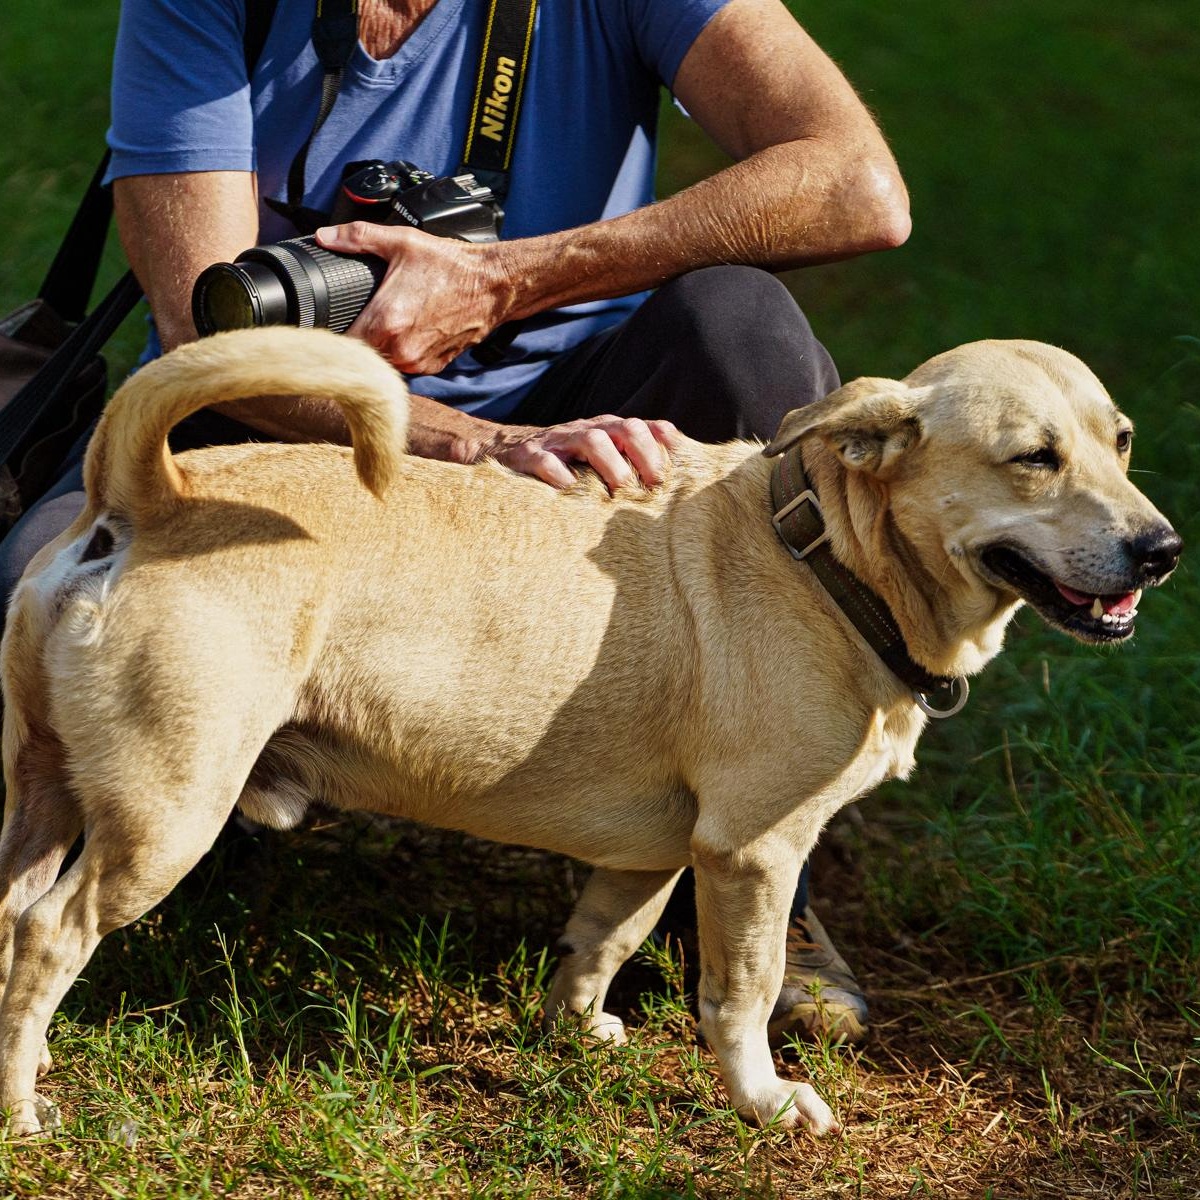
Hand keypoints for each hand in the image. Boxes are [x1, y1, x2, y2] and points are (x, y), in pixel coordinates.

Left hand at [316, 222, 511, 373]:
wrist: (493, 285)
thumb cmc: (452, 266)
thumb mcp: (402, 242)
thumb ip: (357, 238)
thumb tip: (325, 236)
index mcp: (386, 322)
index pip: (343, 343)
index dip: (335, 333)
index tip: (335, 321)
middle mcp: (401, 349)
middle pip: (362, 354)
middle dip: (359, 338)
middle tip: (360, 316)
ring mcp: (419, 361)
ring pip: (384, 362)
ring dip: (381, 347)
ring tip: (387, 322)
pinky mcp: (434, 365)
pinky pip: (407, 365)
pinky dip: (403, 352)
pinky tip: (409, 331)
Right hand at [484, 415, 680, 490]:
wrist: (505, 450)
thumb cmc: (564, 463)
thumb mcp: (597, 459)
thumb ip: (626, 465)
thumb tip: (666, 488)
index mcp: (608, 430)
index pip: (644, 427)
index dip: (664, 443)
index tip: (678, 470)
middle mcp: (587, 431)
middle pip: (624, 428)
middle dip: (644, 455)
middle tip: (653, 486)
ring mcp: (558, 441)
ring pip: (592, 441)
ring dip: (610, 465)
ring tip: (618, 492)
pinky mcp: (529, 456)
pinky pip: (547, 462)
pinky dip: (561, 477)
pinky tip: (571, 494)